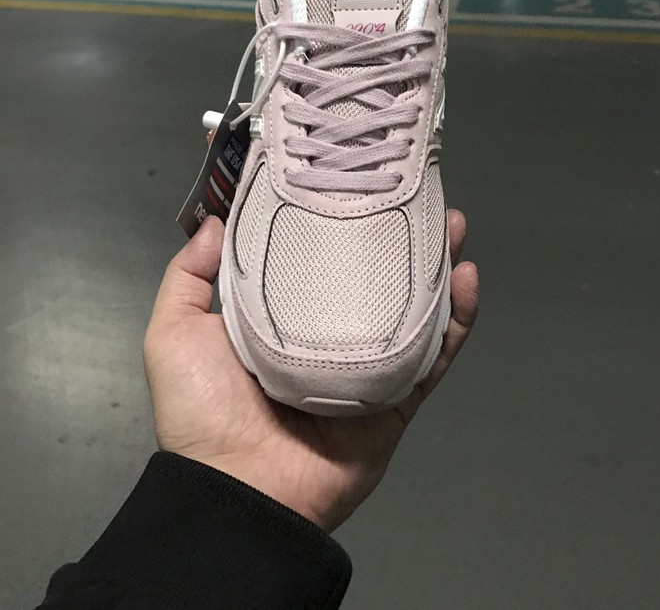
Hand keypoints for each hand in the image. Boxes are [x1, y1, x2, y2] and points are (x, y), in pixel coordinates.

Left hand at [144, 212, 478, 531]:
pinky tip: (468, 280)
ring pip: (414, 309)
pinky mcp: (396, 399)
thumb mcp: (175, 333)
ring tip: (452, 227)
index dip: (341, 223)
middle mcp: (328, 339)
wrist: (237, 491)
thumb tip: (216, 222)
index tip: (358, 184)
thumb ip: (190, 277)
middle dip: (401, 238)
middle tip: (420, 199)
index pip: (318, 260)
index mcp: (281, 320)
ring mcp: (367, 368)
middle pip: (376, 278)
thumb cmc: (204, 410)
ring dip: (438, 267)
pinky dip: (457, 321)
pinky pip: (434, 357)